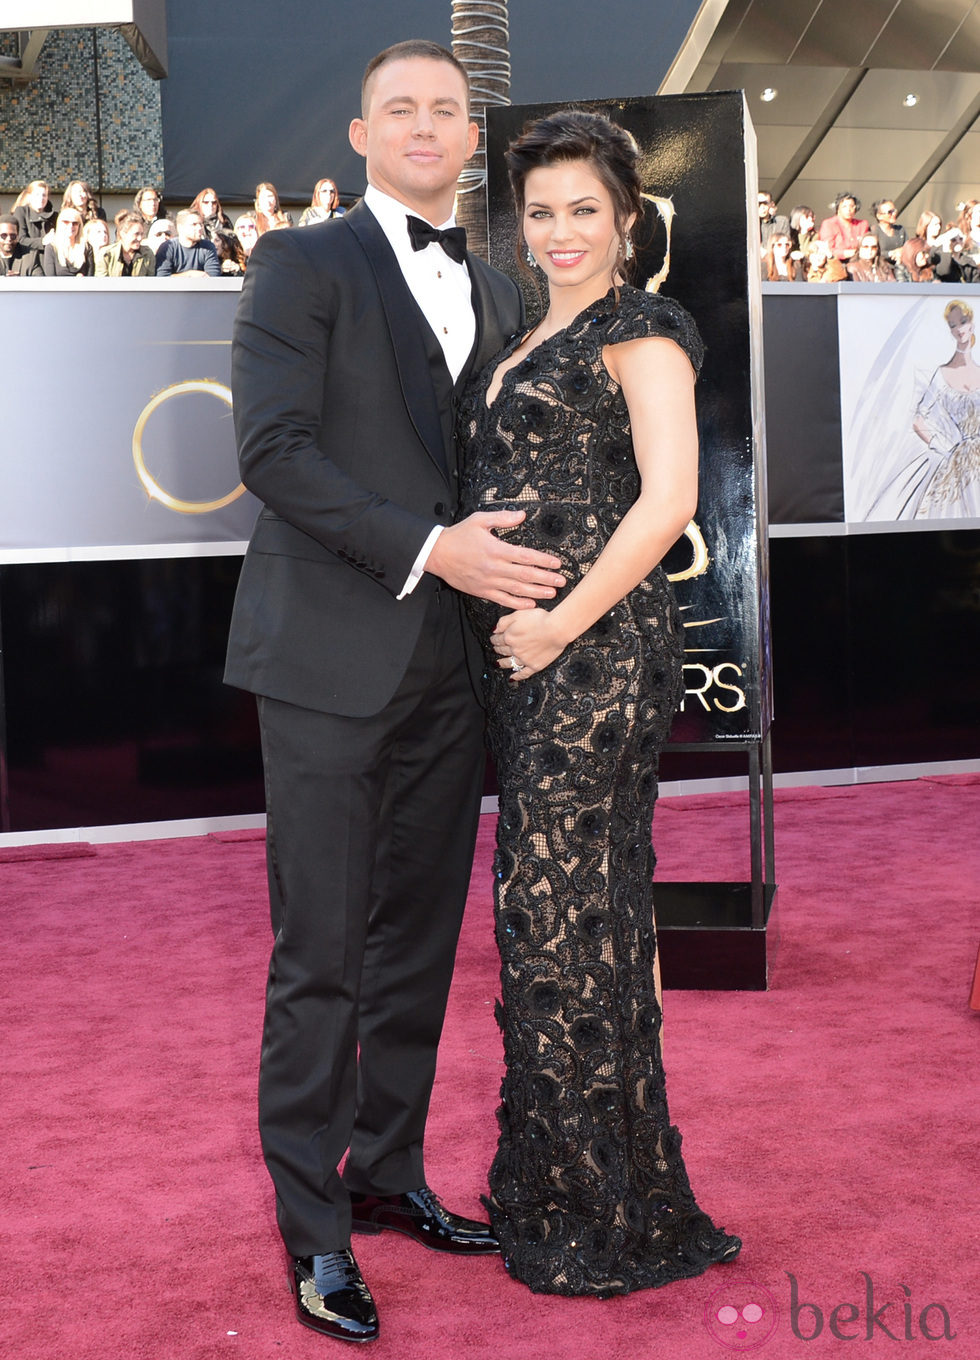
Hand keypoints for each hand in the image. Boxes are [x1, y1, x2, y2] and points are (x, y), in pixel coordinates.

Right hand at [426, 510, 564, 609]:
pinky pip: (503, 599)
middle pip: (526, 575)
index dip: (543, 560)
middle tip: (561, 581)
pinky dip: (518, 604)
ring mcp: (489, 582)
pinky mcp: (482, 591)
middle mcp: (494, 568)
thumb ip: (503, 518)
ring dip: (537, 593)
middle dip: (546, 579)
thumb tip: (522, 515)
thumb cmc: (458, 536)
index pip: (526, 556)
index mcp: (496, 549)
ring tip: (552, 593)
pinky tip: (530, 604)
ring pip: (517, 590)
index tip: (557, 563)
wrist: (437, 554)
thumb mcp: (479, 520)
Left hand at [491, 607, 569, 679]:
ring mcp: (524, 659)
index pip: (498, 639)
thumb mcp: (518, 614)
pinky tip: (512, 677)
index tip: (493, 639)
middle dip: (498, 649)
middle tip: (496, 649)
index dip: (495, 638)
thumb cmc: (540, 619)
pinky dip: (517, 676)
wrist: (556, 629)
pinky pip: (523, 673)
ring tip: (498, 663)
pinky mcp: (535, 665)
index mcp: (509, 636)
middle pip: (502, 650)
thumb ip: (504, 622)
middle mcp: (514, 649)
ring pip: (509, 662)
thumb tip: (494, 630)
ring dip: (502, 663)